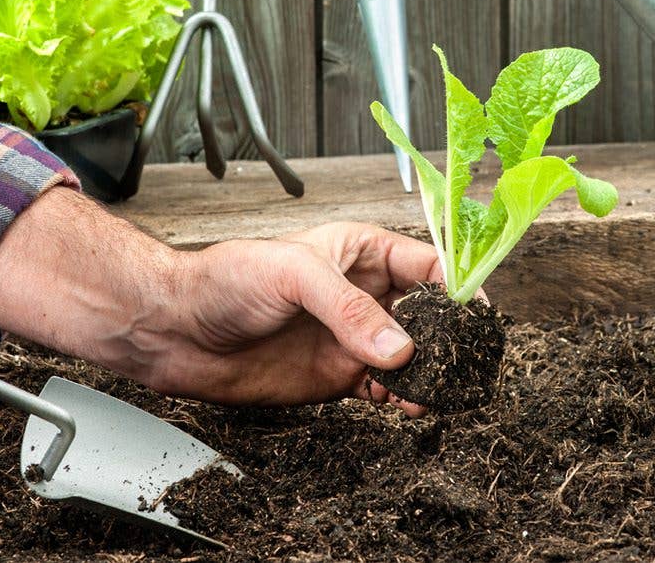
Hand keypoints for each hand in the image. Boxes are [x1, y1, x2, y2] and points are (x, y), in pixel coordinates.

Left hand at [106, 223, 440, 414]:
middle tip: (465, 363)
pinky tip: (405, 405)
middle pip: (430, 314)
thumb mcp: (293, 275)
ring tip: (435, 391)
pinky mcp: (338, 374)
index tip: (477, 315)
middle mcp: (363, 293)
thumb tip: (399, 348)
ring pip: (413, 356)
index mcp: (359, 250)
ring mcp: (352, 336)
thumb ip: (348, 310)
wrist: (177, 329)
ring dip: (431, 374)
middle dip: (452, 338)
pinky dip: (403, 398)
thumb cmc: (223, 280)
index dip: (457, 287)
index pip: (427, 264)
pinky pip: (386, 388)